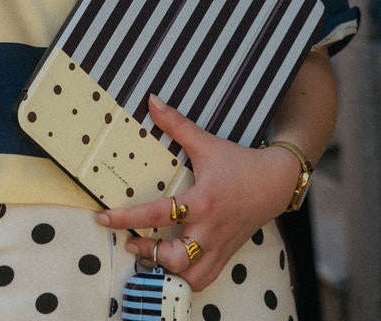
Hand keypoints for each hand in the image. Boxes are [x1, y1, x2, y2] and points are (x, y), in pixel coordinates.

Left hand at [94, 95, 300, 291]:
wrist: (276, 181)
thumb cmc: (239, 162)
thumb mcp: (207, 143)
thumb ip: (177, 124)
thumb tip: (152, 101)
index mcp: (202, 201)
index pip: (158, 214)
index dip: (127, 218)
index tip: (104, 217)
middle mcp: (209, 229)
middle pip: (175, 257)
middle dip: (149, 253)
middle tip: (131, 242)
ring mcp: (219, 245)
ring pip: (190, 276)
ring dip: (167, 270)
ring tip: (150, 255)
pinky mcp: (226, 254)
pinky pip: (205, 278)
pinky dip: (186, 278)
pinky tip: (173, 265)